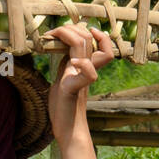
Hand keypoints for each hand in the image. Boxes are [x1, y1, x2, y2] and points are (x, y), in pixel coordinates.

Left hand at [45, 23, 114, 143]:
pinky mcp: (73, 89)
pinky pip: (88, 74)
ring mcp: (82, 79)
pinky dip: (82, 64)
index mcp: (86, 68)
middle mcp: (87, 71)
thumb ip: (67, 64)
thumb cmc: (64, 106)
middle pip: (92, 40)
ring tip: (56, 36)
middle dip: (75, 28)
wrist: (68, 130)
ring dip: (72, 36)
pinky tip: (70, 63)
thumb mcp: (64, 78)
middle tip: (58, 31)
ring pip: (88, 49)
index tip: (82, 30)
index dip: (96, 34)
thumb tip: (62, 48)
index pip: (102, 45)